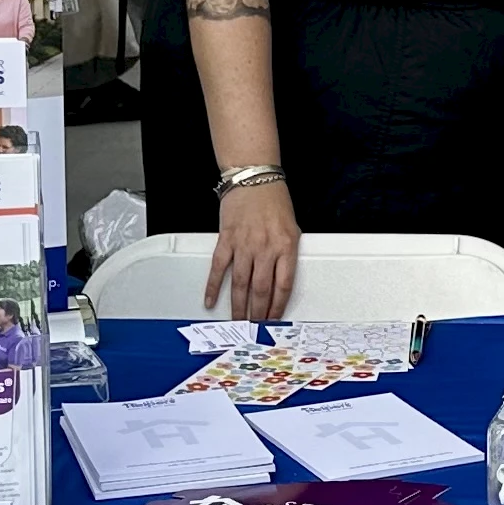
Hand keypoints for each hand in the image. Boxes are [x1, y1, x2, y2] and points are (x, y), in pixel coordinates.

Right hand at [205, 178, 298, 322]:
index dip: (278, 306)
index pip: (283, 285)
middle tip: (254, 327)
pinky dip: (214, 287)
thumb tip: (280, 281)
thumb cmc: (274, 200)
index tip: (274, 318)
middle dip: (258, 312)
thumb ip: (286, 254)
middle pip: (261, 289)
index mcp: (286, 246)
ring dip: (239, 306)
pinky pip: (219, 268)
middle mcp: (266, 248)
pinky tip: (211, 301)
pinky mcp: (227, 240)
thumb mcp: (291, 228)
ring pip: (241, 284)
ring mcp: (245, 245)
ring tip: (238, 321)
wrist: (254, 177)